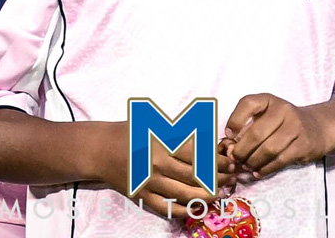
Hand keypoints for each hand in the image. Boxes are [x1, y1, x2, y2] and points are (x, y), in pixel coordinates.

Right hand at [93, 122, 235, 219]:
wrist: (102, 149)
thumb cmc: (132, 131)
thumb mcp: (156, 123)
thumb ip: (181, 131)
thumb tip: (209, 139)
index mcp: (162, 142)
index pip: (197, 154)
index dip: (217, 160)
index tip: (230, 161)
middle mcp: (157, 164)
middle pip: (195, 176)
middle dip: (217, 178)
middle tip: (232, 178)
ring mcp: (150, 183)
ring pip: (185, 195)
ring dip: (207, 196)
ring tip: (221, 194)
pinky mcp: (143, 197)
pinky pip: (168, 208)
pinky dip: (185, 211)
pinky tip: (198, 208)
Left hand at [225, 94, 334, 178]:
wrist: (316, 127)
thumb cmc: (283, 122)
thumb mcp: (267, 115)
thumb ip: (248, 126)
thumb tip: (230, 147)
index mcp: (269, 100)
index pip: (248, 103)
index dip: (235, 120)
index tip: (229, 135)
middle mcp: (283, 110)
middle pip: (257, 132)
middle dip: (242, 149)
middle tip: (235, 159)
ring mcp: (295, 127)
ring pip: (269, 149)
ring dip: (253, 161)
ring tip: (246, 166)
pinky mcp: (303, 145)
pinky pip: (280, 160)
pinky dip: (266, 168)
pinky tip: (258, 172)